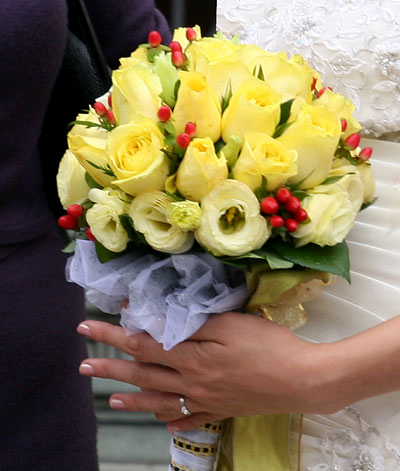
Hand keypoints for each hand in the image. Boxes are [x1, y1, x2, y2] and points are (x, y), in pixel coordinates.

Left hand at [77, 312, 340, 430]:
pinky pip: (190, 418)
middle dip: (110, 368)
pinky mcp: (222, 410)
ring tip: (111, 402)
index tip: (88, 326)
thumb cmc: (266, 346)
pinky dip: (172, 420)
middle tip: (83, 367)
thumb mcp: (229, 325)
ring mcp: (206, 400)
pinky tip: (163, 422)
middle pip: (143, 374)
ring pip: (161, 400)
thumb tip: (159, 321)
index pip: (142, 343)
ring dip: (133, 400)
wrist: (301, 380)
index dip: (113, 334)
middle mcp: (192, 382)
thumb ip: (192, 323)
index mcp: (191, 358)